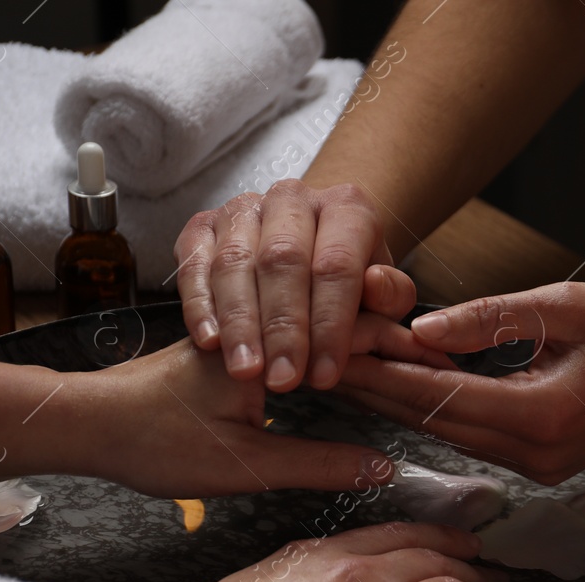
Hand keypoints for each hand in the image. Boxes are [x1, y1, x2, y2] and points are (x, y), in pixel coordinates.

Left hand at [75, 313, 436, 497]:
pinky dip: (330, 342)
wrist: (84, 423)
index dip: (404, 348)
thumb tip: (382, 467)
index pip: (355, 331)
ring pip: (320, 318)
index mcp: (269, 341)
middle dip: (393, 336)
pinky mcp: (237, 343)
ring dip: (365, 334)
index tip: (442, 366)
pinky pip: (296, 330)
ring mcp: (248, 327)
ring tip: (409, 358)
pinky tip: (351, 363)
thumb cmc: (154, 441)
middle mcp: (261, 321)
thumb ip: (319, 463)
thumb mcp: (246, 464)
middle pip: (345, 316)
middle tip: (437, 361)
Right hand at [115, 521, 516, 581]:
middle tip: (495, 569)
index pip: (403, 536)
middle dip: (473, 564)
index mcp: (335, 554)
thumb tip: (312, 572)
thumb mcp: (265, 575)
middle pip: (438, 561)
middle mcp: (370, 579)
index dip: (441, 537)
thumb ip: (300, 568)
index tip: (461, 541)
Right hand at [174, 180, 416, 391]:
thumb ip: (389, 295)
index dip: (330, 324)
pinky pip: (194, 265)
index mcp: (346, 207)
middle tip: (283, 380)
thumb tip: (376, 286)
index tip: (325, 376)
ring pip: (235, 263)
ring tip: (246, 371)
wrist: (313, 249)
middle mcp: (291, 199)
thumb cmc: (351, 283)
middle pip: (282, 261)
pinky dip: (200, 305)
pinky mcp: (203, 226)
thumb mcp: (383, 293)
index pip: (337, 265)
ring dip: (239, 323)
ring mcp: (243, 208)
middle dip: (283, 328)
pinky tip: (209, 343)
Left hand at [338, 282, 584, 483]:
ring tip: (345, 367)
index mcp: (544, 417)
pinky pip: (477, 433)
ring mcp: (542, 464)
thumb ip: (491, 318)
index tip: (335, 345)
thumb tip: (421, 328)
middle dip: (376, 391)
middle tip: (317, 360)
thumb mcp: (568, 305)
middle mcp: (538, 455)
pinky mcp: (545, 459)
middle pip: (434, 423)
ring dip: (401, 400)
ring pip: (450, 432)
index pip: (440, 398)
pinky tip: (402, 380)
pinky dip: (439, 406)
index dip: (384, 373)